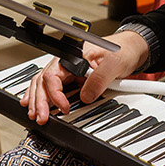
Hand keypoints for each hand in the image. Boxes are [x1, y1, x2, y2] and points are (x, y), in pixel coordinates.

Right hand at [20, 30, 149, 123]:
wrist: (131, 48)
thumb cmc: (122, 50)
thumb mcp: (114, 64)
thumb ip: (98, 80)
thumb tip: (85, 97)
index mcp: (73, 54)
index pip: (53, 75)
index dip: (55, 94)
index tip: (64, 107)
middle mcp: (66, 61)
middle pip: (43, 80)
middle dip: (40, 100)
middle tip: (41, 117)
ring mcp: (67, 69)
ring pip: (43, 83)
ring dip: (37, 99)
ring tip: (35, 114)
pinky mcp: (71, 76)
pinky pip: (50, 85)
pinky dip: (40, 95)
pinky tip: (33, 102)